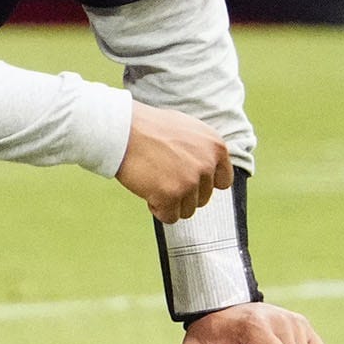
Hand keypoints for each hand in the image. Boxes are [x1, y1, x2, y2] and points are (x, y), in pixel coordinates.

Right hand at [115, 103, 232, 223]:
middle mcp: (207, 164)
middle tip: (161, 176)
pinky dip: (157, 208)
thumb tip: (209, 169)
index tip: (185, 179)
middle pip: (203, 198)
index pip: (222, 182)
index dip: (202, 183)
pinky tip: (146, 189)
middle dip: (183, 193)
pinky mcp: (171, 195)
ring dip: (170, 202)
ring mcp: (190, 181)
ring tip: (152, 181)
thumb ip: (202, 150)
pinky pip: (169, 217)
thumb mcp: (186, 129)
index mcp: (215, 147)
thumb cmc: (148, 127)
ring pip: (187, 210)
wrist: (121, 129)